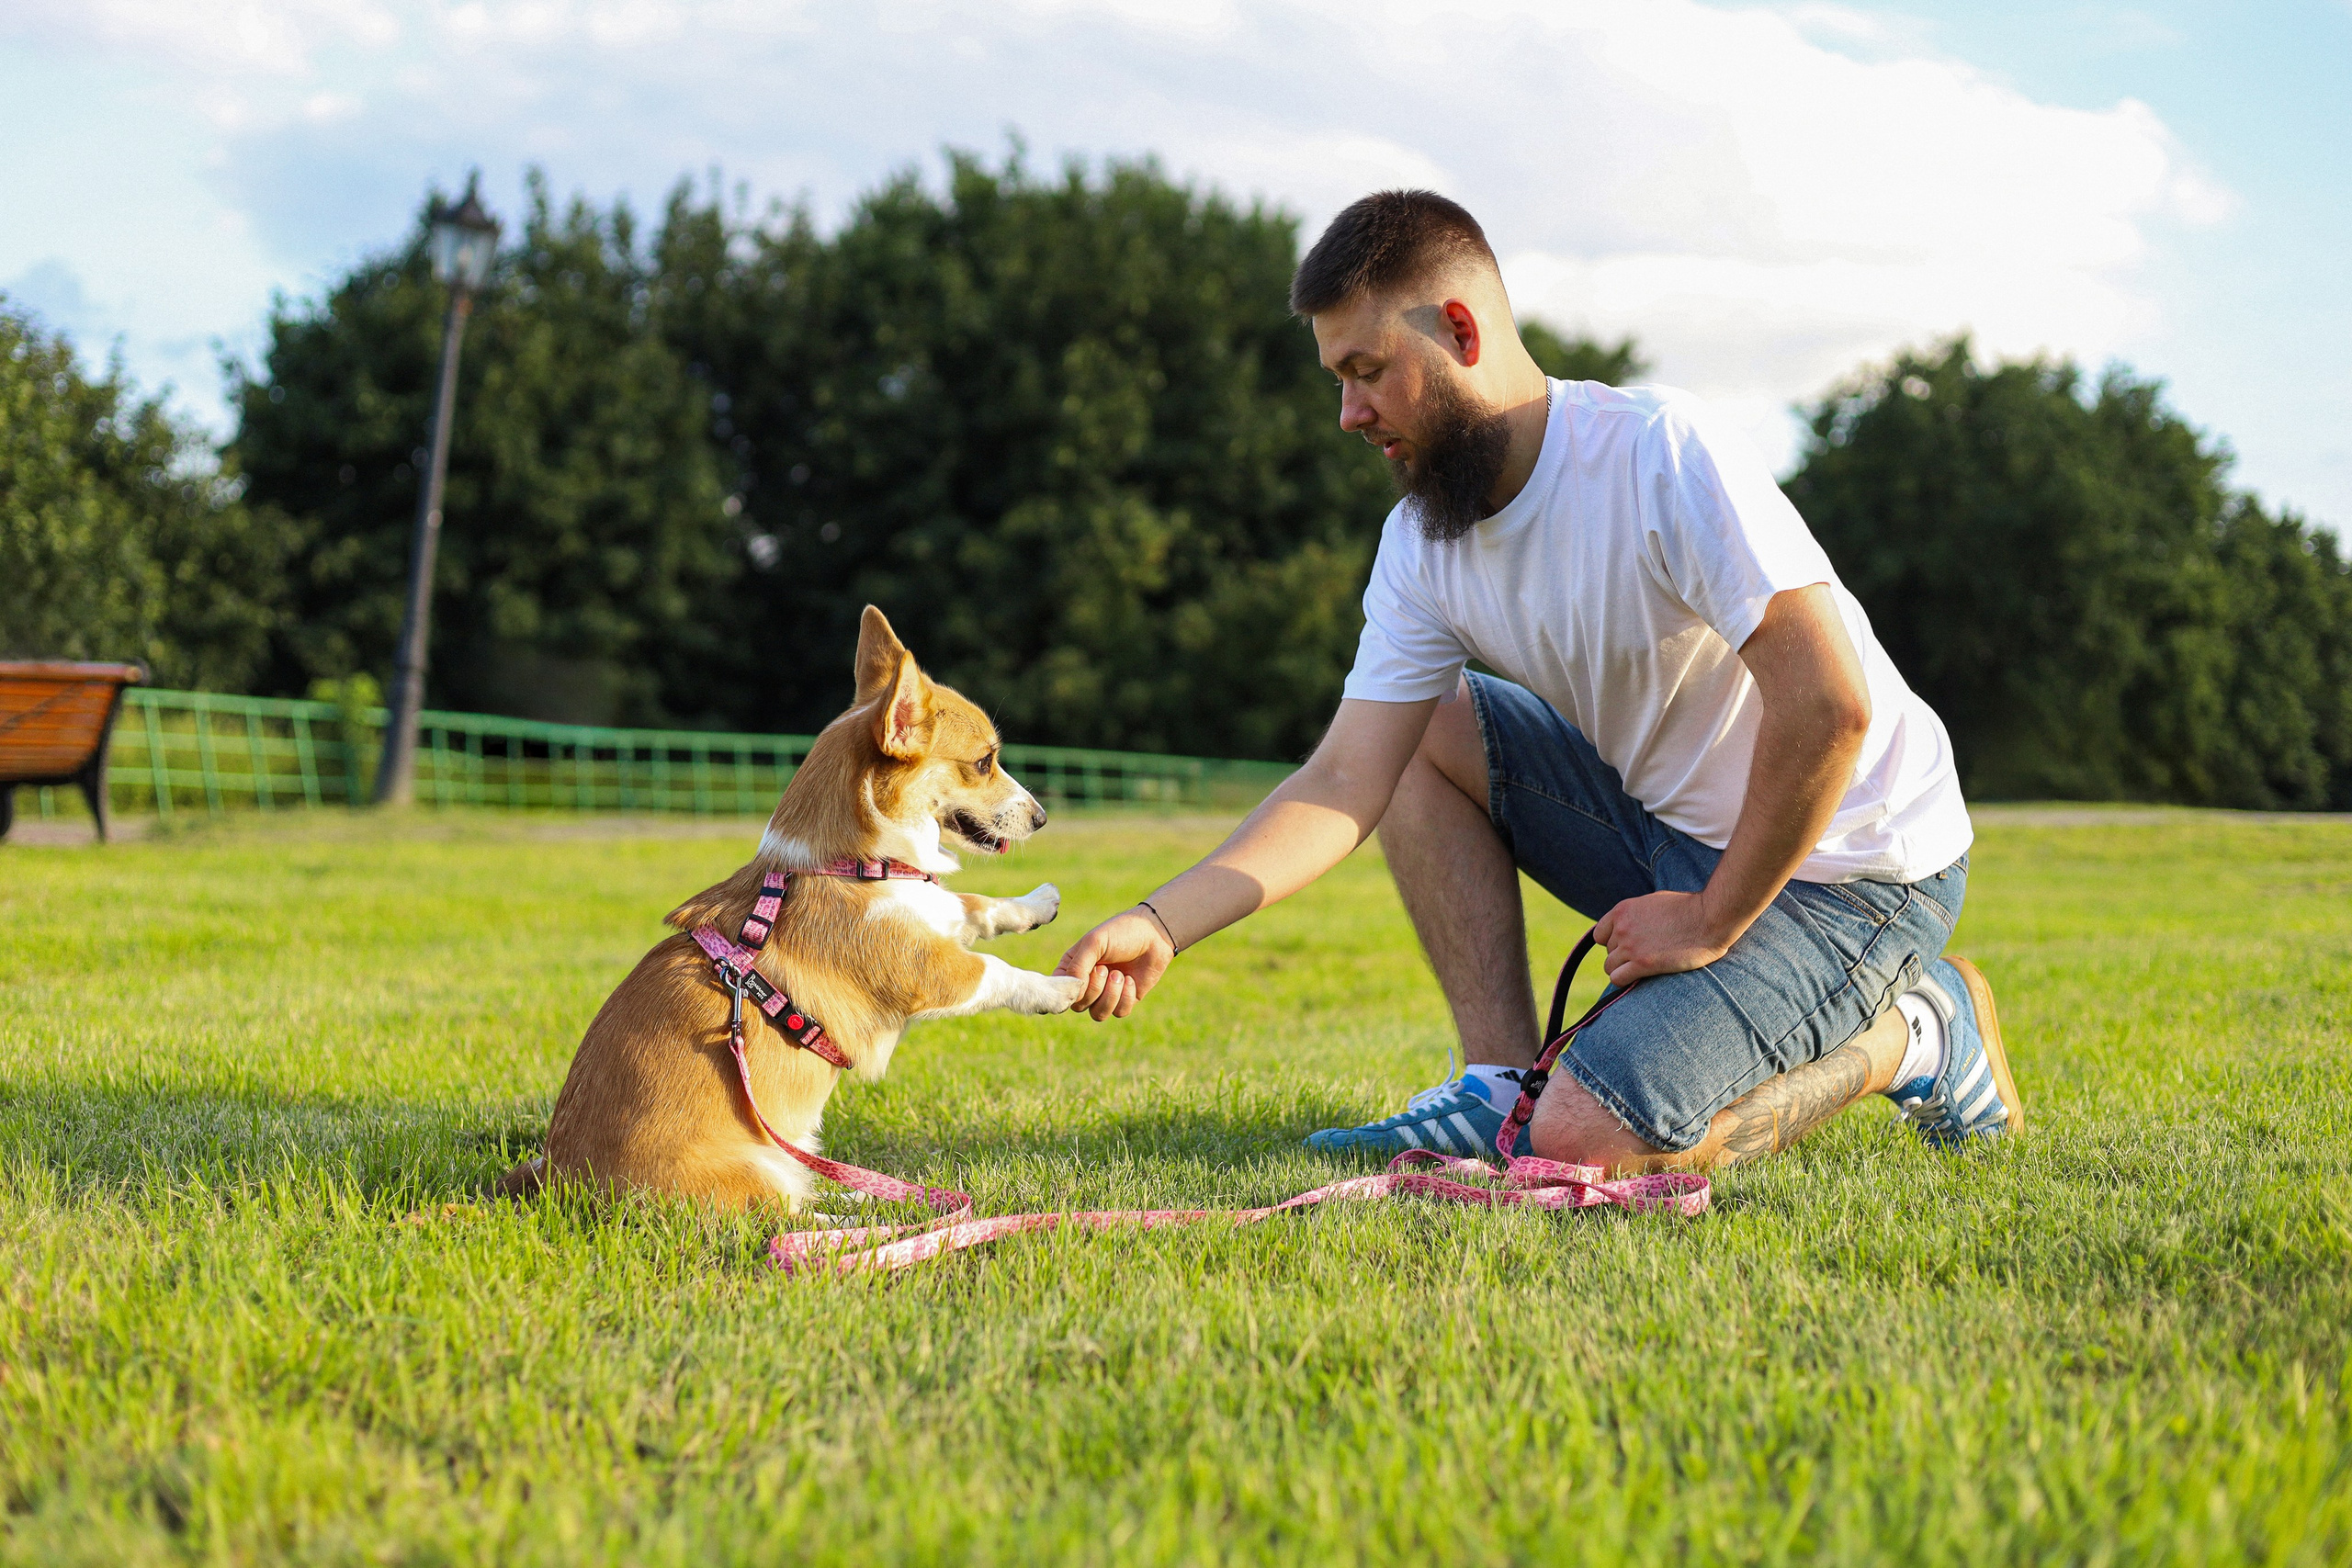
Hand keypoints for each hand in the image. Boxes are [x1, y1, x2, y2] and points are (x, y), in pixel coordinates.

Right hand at [1053, 907, 1175, 1020]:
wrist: (1154, 935)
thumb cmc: (1120, 933)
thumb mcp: (1095, 943)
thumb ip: (1078, 966)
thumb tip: (1073, 992)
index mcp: (1072, 968)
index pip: (1058, 991)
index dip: (1066, 993)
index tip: (1079, 982)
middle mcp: (1086, 984)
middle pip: (1078, 1006)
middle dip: (1094, 989)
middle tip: (1105, 968)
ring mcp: (1105, 993)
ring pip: (1098, 1014)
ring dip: (1110, 996)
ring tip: (1120, 974)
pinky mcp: (1124, 1000)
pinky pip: (1119, 1012)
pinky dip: (1125, 997)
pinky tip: (1131, 980)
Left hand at [1591, 890, 1737, 986]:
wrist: (1709, 918)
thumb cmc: (1689, 908)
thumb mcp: (1654, 902)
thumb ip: (1637, 914)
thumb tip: (1633, 923)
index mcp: (1622, 910)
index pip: (1599, 934)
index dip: (1613, 942)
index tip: (1627, 947)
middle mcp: (1621, 928)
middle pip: (1608, 952)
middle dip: (1622, 956)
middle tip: (1643, 957)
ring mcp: (1630, 946)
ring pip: (1610, 967)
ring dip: (1623, 970)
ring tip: (1642, 970)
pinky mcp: (1642, 964)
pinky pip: (1618, 979)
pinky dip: (1625, 981)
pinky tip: (1640, 978)